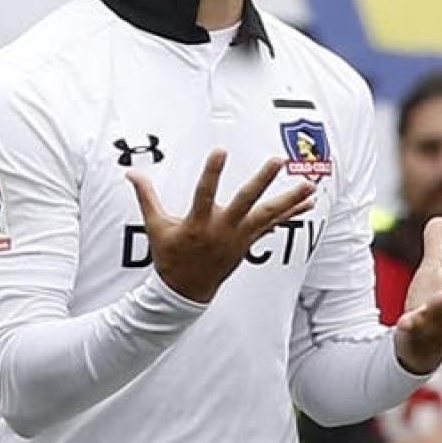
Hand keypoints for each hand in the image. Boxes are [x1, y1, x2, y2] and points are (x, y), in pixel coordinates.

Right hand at [128, 150, 314, 302]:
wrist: (186, 291)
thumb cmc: (170, 256)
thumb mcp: (155, 226)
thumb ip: (146, 196)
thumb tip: (131, 173)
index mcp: (198, 224)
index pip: (204, 193)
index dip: (212, 173)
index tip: (220, 151)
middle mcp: (223, 230)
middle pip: (246, 202)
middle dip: (262, 181)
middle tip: (277, 161)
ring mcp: (239, 237)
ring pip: (269, 215)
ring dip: (290, 199)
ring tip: (310, 184)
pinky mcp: (249, 242)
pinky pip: (273, 224)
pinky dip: (291, 212)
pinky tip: (308, 201)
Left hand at [395, 216, 441, 373]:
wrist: (420, 344)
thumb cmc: (432, 303)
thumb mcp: (433, 271)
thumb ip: (436, 245)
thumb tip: (440, 217)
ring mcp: (434, 319)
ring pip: (441, 312)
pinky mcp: (415, 331)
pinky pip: (412, 329)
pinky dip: (409, 325)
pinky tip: (404, 322)